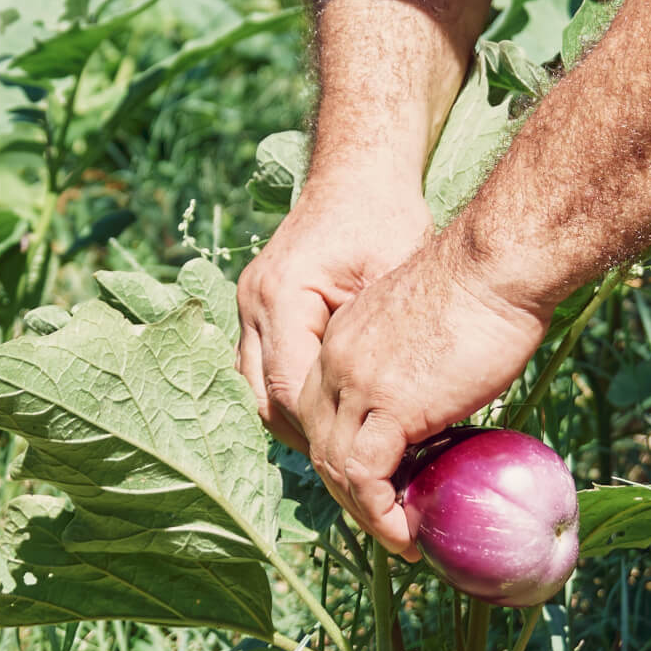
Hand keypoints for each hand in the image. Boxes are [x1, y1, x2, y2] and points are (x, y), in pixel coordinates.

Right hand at [235, 166, 432, 451]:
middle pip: (266, 400)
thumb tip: (400, 412)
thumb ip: (384, 340)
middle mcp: (253, 304)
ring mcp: (250, 307)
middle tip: (358, 477)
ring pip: (260, 392)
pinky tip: (336, 419)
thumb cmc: (385, 216)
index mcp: (280, 295)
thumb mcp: (396, 273)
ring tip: (349, 456)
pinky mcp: (262, 310)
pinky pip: (267, 372)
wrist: (359, 172)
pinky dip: (296, 400)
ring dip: (300, 426)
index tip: (365, 469)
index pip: (292, 390)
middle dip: (311, 442)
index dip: (327, 436)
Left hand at [297, 237, 549, 554]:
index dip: (343, 451)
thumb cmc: (488, 286)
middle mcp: (337, 361)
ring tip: (398, 537)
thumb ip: (419, 368)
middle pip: (320, 442)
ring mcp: (358, 384)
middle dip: (346, 489)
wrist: (498, 266)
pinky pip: (368, 478)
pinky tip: (406, 535)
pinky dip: (381, 514)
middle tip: (384, 519)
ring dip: (364, 513)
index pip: (322, 409)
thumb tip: (442, 405)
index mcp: (344, 338)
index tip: (377, 481)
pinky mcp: (388, 407)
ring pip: (337, 466)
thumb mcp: (432, 331)